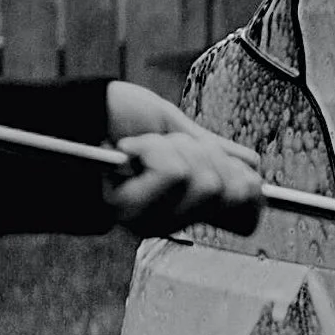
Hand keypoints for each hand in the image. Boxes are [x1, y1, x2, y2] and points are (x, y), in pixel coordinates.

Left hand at [102, 83, 262, 237]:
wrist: (81, 113)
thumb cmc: (121, 119)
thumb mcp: (177, 130)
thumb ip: (213, 151)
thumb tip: (253, 166)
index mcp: (191, 203)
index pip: (246, 212)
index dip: (246, 185)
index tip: (218, 162)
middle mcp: (176, 219)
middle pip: (230, 190)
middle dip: (203, 152)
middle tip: (168, 144)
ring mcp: (154, 221)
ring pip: (203, 181)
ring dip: (173, 148)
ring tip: (141, 147)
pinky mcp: (132, 212)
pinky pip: (174, 173)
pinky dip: (154, 149)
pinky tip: (128, 153)